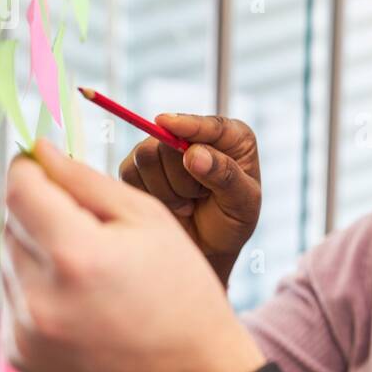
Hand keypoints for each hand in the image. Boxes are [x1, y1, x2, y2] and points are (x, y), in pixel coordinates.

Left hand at [4, 140, 264, 371]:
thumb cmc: (180, 291)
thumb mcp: (149, 220)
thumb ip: (86, 180)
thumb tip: (38, 149)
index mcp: (75, 254)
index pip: (17, 188)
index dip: (30, 169)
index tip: (46, 167)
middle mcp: (39, 296)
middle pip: (9, 224)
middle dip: (41, 214)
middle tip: (90, 232)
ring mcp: (24, 331)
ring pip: (6, 261)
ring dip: (36, 254)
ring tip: (88, 274)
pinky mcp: (18, 355)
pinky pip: (10, 300)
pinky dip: (35, 291)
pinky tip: (78, 302)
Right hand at [117, 114, 260, 285]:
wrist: (207, 247)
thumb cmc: (231, 222)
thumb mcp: (242, 203)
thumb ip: (224, 176)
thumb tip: (193, 153)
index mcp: (232, 138)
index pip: (209, 125)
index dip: (187, 125)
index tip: (165, 123)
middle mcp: (197, 136)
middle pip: (168, 140)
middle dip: (182, 178)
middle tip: (200, 197)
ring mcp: (165, 149)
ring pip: (146, 156)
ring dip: (167, 189)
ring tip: (188, 203)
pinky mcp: (140, 166)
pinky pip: (129, 172)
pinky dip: (149, 194)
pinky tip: (171, 204)